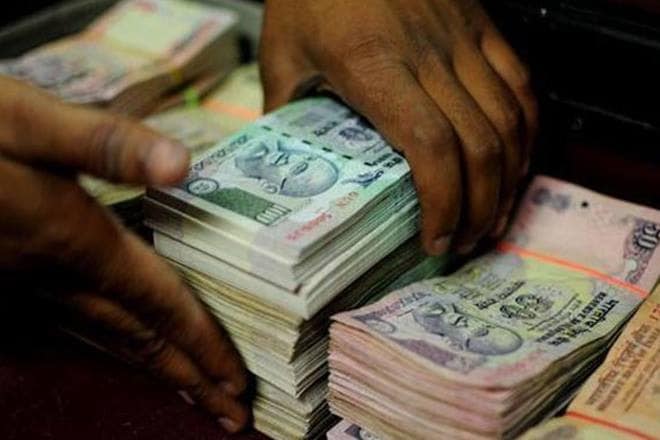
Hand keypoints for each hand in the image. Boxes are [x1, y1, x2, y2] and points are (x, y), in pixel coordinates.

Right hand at [0, 77, 248, 432]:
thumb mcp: (25, 120)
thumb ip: (103, 144)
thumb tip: (181, 165)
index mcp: (77, 241)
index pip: (160, 305)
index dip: (203, 344)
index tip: (238, 384)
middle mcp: (55, 280)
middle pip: (140, 339)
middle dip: (191, 376)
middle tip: (233, 411)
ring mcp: (21, 293)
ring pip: (104, 342)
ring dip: (154, 371)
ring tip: (194, 395)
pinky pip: (65, 334)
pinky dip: (105, 351)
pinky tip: (117, 355)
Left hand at [260, 0, 537, 254]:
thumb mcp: (282, 52)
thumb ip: (286, 111)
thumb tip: (285, 161)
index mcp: (376, 69)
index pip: (430, 147)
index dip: (444, 203)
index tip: (436, 240)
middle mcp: (430, 57)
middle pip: (479, 147)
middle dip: (480, 208)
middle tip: (466, 243)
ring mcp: (464, 39)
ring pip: (509, 121)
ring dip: (508, 180)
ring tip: (492, 217)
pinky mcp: (482, 25)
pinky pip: (520, 84)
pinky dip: (526, 132)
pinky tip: (515, 164)